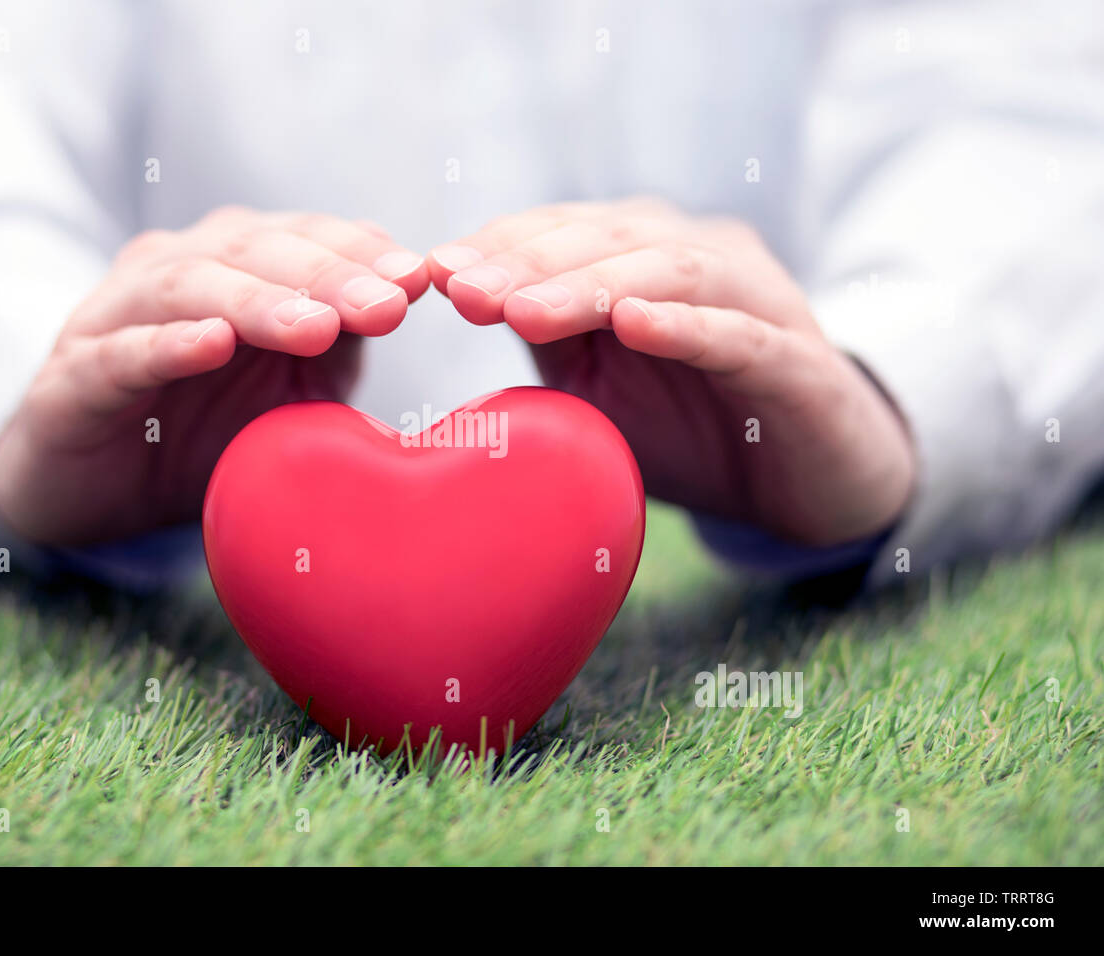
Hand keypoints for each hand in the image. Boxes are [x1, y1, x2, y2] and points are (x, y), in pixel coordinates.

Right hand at [0, 207, 427, 544]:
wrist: (97, 491)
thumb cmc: (204, 430)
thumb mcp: (289, 391)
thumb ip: (340, 347)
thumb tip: (412, 297)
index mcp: (233, 265)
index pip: (304, 237)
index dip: (360, 251)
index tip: (421, 278)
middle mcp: (175, 270)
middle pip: (254, 250)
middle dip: (326, 275)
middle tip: (387, 304)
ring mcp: (116, 316)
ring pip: (189, 287)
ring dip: (257, 302)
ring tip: (316, 326)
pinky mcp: (73, 376)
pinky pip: (120, 353)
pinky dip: (166, 345)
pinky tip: (212, 344)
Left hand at [427, 199, 914, 546]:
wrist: (807, 484)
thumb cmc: (691, 430)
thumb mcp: (599, 388)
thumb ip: (547, 343)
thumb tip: (458, 299)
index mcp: (646, 258)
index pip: (565, 233)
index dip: (501, 247)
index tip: (434, 273)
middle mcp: (701, 258)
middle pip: (609, 239)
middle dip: (530, 263)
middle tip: (465, 291)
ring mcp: (756, 301)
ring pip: (670, 270)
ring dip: (592, 285)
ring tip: (526, 310)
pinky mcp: (797, 360)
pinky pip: (739, 334)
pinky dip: (686, 325)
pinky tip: (634, 324)